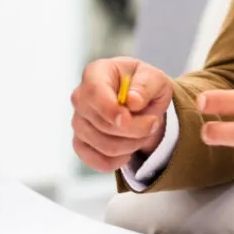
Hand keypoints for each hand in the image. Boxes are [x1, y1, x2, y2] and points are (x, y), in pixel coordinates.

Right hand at [70, 58, 171, 172]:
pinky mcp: (80, 143)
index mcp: (97, 73)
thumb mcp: (155, 79)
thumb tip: (132, 101)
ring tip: (143, 132)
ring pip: (104, 145)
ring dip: (132, 144)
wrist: (140, 102)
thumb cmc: (144, 85)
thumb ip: (146, 86)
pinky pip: (97, 161)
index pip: (94, 93)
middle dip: (135, 129)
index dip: (110, 109)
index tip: (127, 118)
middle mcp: (81, 97)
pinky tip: (129, 150)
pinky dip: (118, 160)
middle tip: (153, 122)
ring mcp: (78, 122)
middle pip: (102, 124)